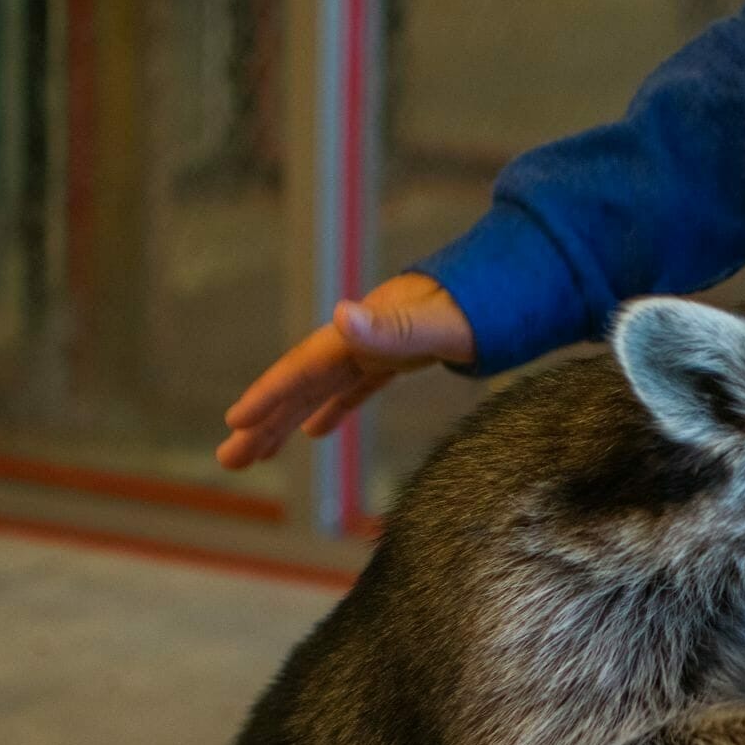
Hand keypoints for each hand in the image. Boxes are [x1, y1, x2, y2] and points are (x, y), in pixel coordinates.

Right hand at [216, 272, 474, 468]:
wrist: (517, 283)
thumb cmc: (484, 304)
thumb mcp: (441, 321)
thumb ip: (393, 325)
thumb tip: (340, 317)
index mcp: (364, 331)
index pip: (305, 367)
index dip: (270, 395)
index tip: (236, 425)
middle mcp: (362, 336)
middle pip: (303, 383)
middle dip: (264, 422)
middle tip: (228, 461)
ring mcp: (378, 346)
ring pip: (322, 388)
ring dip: (286, 420)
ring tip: (254, 454)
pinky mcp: (398, 357)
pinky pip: (354, 387)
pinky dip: (330, 409)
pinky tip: (313, 431)